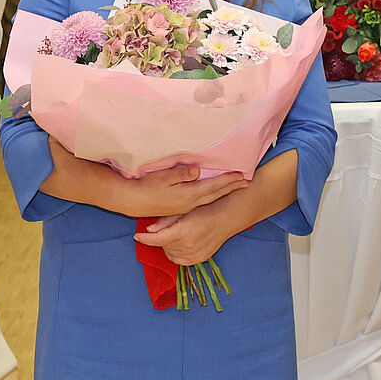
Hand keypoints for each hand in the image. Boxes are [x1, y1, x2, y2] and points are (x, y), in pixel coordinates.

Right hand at [113, 164, 248, 218]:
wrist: (134, 201)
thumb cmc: (148, 186)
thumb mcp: (164, 176)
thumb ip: (182, 174)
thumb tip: (198, 171)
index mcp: (189, 194)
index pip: (214, 186)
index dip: (228, 180)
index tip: (242, 175)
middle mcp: (191, 203)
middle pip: (216, 194)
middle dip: (231, 188)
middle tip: (246, 182)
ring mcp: (186, 207)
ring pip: (210, 199)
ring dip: (223, 192)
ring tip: (234, 187)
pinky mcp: (181, 208)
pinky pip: (202, 202)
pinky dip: (212, 196)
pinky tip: (213, 194)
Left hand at [134, 199, 238, 264]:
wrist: (225, 218)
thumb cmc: (203, 209)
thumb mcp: (183, 210)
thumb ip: (165, 221)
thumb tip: (149, 230)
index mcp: (182, 232)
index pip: (157, 239)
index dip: (144, 239)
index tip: (136, 236)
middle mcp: (188, 246)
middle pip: (163, 246)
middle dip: (160, 237)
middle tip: (166, 228)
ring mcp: (194, 255)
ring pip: (170, 254)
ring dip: (168, 246)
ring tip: (175, 234)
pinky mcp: (199, 259)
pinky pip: (180, 260)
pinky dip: (176, 253)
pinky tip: (180, 244)